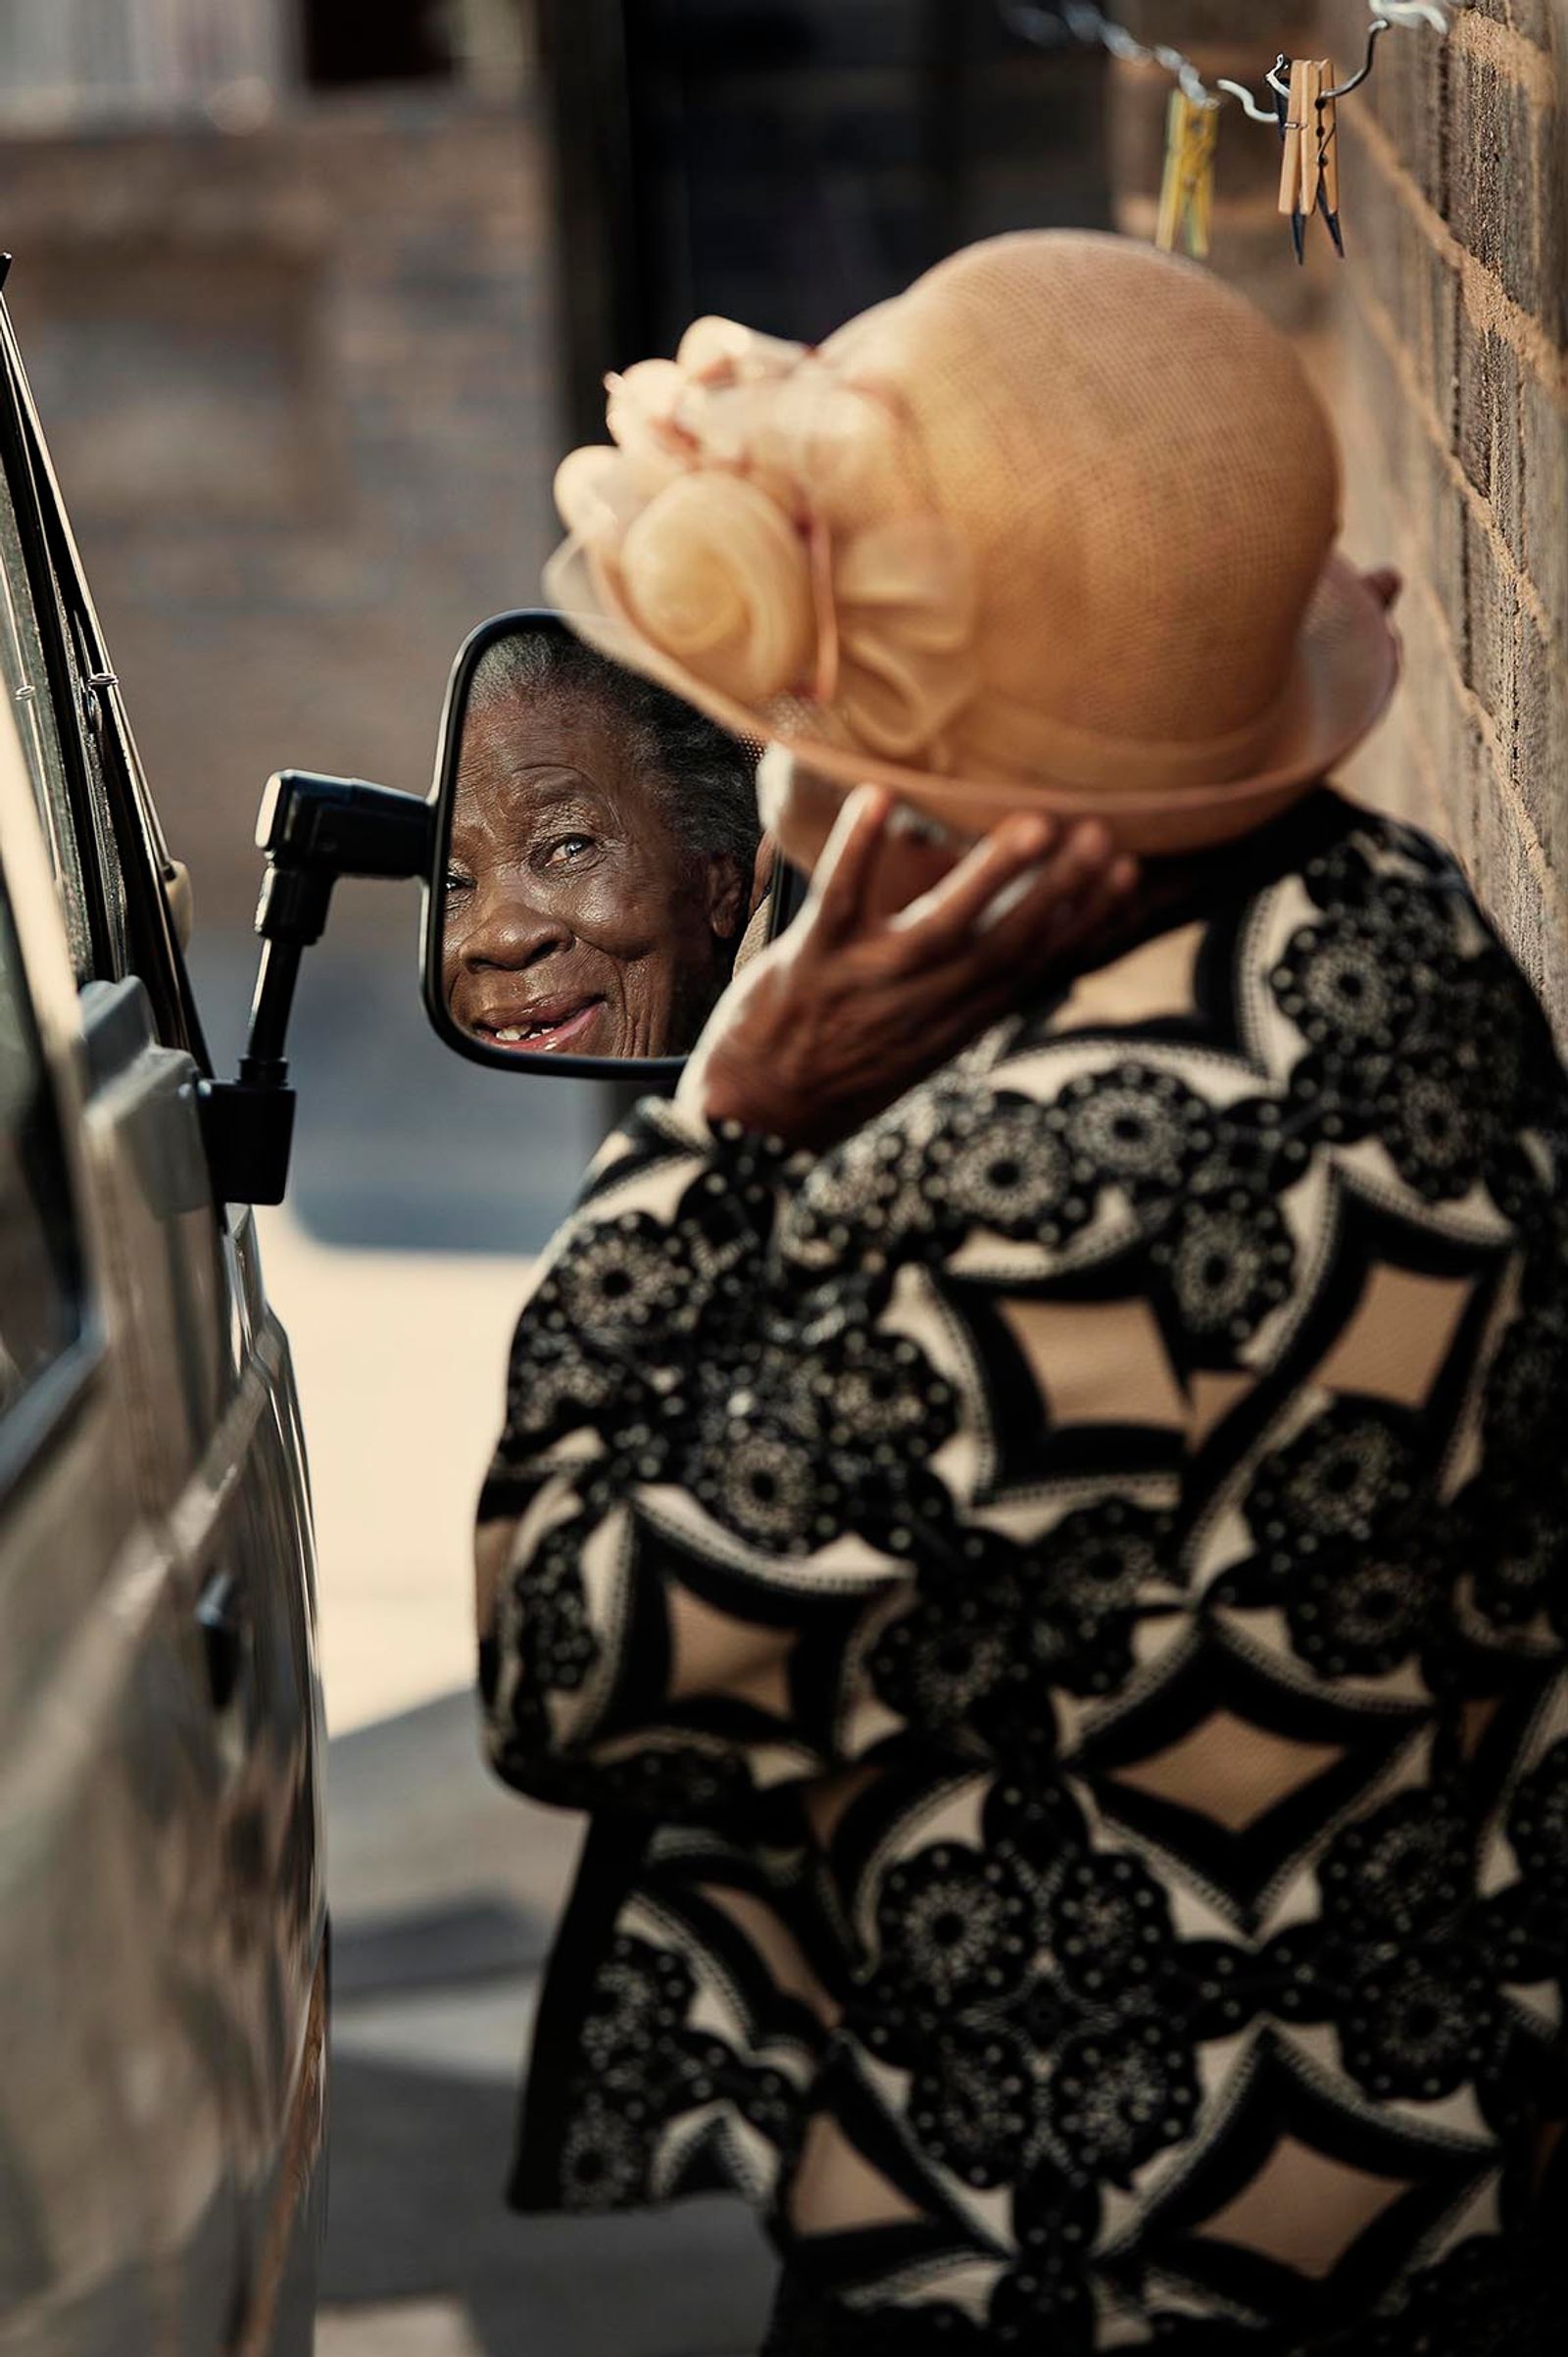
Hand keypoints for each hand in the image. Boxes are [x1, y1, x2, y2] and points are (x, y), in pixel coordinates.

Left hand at [679, 788, 1136, 1152]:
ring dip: (988, 875)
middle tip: (1101, 834)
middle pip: (1003, 946)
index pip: (1032, 968)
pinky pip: (839, 899)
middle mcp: (921, 1006)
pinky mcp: (810, 961)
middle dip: (1057, 891)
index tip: (1126, 872)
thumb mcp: (921, 1048)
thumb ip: (968, 998)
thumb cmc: (842, 1070)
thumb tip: (1020, 951)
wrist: (757, 1117)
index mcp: (954, 1024)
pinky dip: (859, 849)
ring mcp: (866, 982)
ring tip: (1032, 823)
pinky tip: (879, 796)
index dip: (1083, 921)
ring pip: (940, 928)